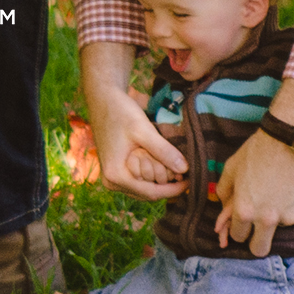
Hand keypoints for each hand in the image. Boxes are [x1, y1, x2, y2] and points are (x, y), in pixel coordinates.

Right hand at [82, 43, 187, 200]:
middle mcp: (112, 182)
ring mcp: (112, 178)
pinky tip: (164, 164)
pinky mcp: (116, 170)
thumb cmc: (120, 112)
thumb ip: (163, 151)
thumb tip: (185, 169)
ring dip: (160, 181)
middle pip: (147, 193)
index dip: (173, 189)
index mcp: (116, 176)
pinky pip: (138, 180)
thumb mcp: (144, 131)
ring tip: (177, 168)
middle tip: (186, 173)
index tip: (191, 182)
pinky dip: (152, 175)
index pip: (151, 193)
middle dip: (167, 185)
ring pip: (143, 188)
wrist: (102, 100)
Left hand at [214, 79, 293, 256]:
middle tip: (262, 222)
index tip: (244, 220)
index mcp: (245, 211)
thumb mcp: (232, 167)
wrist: (291, 135)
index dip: (240, 228)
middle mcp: (268, 219)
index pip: (238, 237)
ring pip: (282, 226)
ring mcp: (291, 216)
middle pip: (260, 249)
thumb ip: (225, 193)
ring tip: (282, 188)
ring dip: (280, 214)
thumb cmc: (258, 150)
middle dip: (258, 239)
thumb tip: (223, 210)